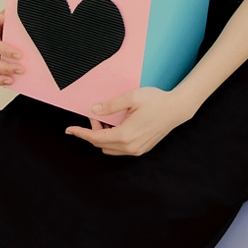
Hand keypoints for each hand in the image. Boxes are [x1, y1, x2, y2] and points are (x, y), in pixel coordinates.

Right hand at [0, 10, 25, 87]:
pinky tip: (10, 82)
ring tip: (13, 80)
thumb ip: (10, 16)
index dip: (5, 51)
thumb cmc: (17, 19)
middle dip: (6, 67)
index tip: (19, 55)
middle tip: (22, 70)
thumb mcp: (15, 15)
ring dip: (0, 76)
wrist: (21, 26)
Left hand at [64, 87, 193, 155]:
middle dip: (93, 131)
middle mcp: (130, 147)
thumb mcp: (131, 97)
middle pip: (101, 144)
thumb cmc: (157, 101)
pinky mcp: (142, 149)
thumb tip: (94, 110)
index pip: (95, 138)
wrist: (177, 109)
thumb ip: (110, 105)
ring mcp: (137, 150)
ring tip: (106, 120)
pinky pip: (120, 149)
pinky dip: (113, 140)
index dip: (80, 133)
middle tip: (95, 115)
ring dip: (103, 137)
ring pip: (110, 149)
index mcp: (125, 135)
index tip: (69, 130)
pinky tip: (116, 126)